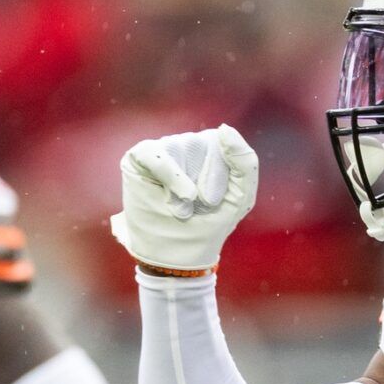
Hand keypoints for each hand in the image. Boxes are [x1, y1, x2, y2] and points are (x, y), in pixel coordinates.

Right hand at [111, 124, 258, 271]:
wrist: (180, 254)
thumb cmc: (211, 223)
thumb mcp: (241, 195)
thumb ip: (245, 162)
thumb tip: (223, 128)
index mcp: (211, 151)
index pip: (221, 140)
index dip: (223, 172)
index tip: (219, 199)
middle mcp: (185, 146)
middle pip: (202, 143)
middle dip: (207, 180)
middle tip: (201, 205)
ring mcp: (161, 151)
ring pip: (180, 148)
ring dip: (186, 184)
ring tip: (184, 206)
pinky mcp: (138, 159)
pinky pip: (154, 152)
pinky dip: (169, 173)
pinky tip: (180, 195)